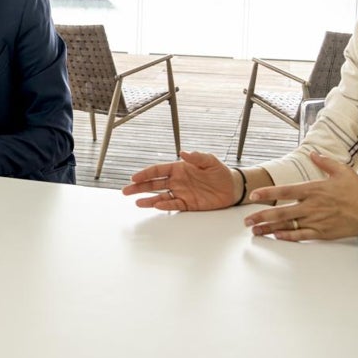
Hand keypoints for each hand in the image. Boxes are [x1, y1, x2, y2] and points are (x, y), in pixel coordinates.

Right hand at [122, 151, 238, 211]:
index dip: (145, 174)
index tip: (134, 177)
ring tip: (137, 202)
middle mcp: (177, 181)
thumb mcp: (209, 160)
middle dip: (139, 187)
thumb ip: (196, 157)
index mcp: (179, 168)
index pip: (158, 170)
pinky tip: (156, 205)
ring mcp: (181, 193)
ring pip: (160, 196)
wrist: (231, 187)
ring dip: (148, 199)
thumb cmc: (219, 171)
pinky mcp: (188, 204)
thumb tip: (183, 152)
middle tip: (126, 190)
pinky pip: (174, 205)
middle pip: (154, 184)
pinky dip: (165, 205)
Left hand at [244, 151, 357, 239]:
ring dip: (270, 228)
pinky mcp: (323, 232)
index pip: (285, 191)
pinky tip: (276, 236)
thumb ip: (324, 161)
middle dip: (261, 216)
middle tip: (247, 221)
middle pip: (281, 211)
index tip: (254, 196)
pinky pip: (301, 235)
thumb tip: (313, 153)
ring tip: (256, 231)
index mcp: (314, 189)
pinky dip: (288, 236)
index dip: (268, 193)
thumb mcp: (342, 171)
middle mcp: (312, 205)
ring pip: (288, 225)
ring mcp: (317, 220)